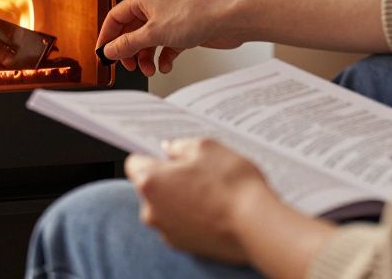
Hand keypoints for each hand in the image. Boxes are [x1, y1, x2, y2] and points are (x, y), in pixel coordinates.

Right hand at [97, 0, 243, 75]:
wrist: (228, 20)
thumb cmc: (195, 16)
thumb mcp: (154, 33)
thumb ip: (128, 43)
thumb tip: (110, 49)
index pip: (115, 17)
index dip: (107, 36)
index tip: (104, 53)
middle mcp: (154, 7)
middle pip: (131, 31)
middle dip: (129, 51)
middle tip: (129, 65)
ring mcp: (168, 19)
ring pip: (147, 41)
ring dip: (146, 57)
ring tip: (149, 69)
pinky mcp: (182, 31)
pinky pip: (164, 46)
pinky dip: (163, 57)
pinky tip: (166, 65)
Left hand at [125, 138, 277, 264]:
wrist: (256, 225)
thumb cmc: (231, 183)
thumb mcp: (206, 147)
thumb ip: (180, 145)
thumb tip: (170, 149)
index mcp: (149, 182)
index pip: (134, 163)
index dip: (152, 155)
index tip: (168, 155)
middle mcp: (151, 210)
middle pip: (150, 187)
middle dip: (168, 178)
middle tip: (196, 172)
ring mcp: (166, 231)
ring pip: (166, 207)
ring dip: (180, 199)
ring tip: (210, 192)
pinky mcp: (184, 246)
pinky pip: (180, 225)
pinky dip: (191, 217)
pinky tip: (214, 210)